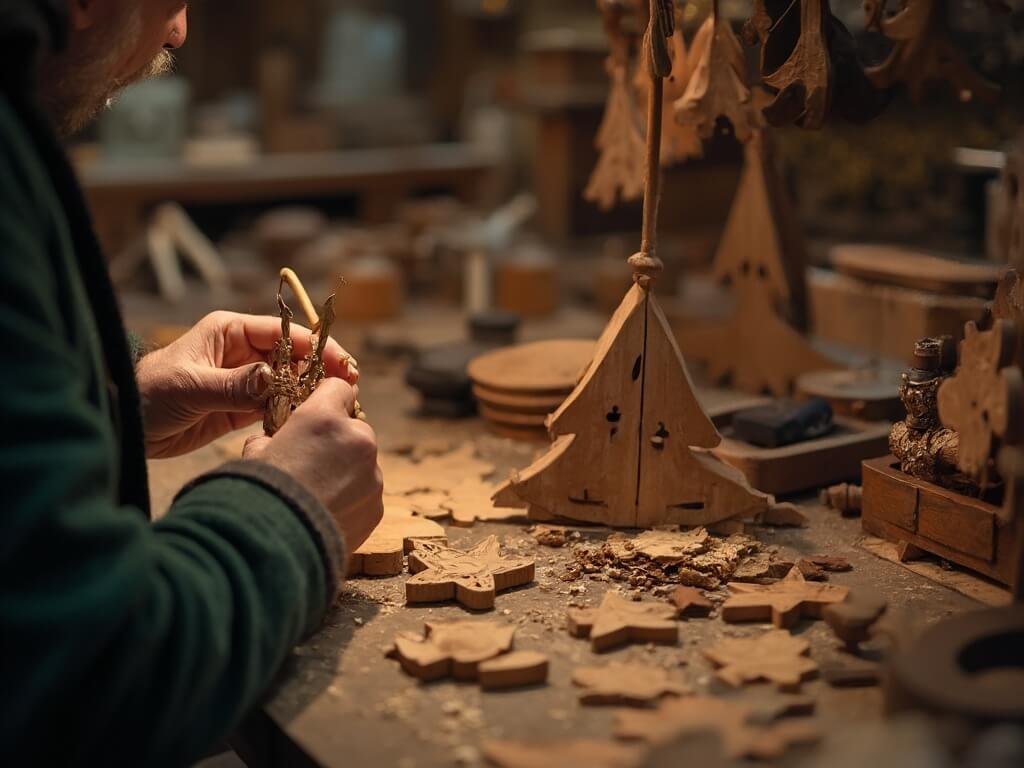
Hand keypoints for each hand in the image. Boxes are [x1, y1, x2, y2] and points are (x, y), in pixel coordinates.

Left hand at [136, 311, 357, 458]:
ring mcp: (245, 380)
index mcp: (230, 331)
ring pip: (289, 383)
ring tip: (335, 408)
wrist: (124, 425)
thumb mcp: (190, 386)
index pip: (284, 332)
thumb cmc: (148, 393)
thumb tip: (275, 380)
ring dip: (310, 394)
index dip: (316, 346)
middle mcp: (243, 352)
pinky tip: (309, 423)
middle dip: (320, 370)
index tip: (342, 363)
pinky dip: (293, 415)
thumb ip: (234, 384)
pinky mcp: (241, 408)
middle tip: (349, 388)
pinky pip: (276, 408)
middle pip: (294, 357)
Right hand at [243, 378, 383, 557]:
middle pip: (354, 429)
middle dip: (337, 441)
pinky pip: (366, 494)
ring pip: (362, 464)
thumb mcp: (254, 454)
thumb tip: (270, 442)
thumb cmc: (257, 493)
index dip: (327, 399)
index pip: (339, 388)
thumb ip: (271, 438)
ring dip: (345, 473)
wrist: (271, 546)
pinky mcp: (376, 506)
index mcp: (324, 418)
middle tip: (311, 464)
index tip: (320, 411)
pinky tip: (325, 514)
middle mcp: (356, 440)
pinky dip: (351, 501)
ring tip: (315, 496)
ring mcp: (372, 475)